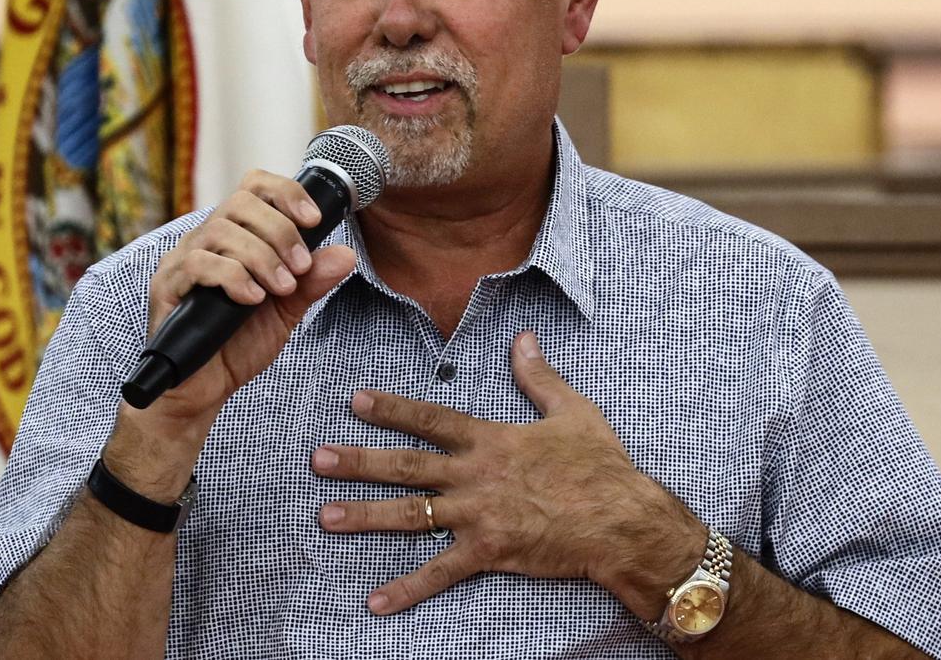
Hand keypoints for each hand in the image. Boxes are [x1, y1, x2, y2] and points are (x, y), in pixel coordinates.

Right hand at [142, 170, 355, 425]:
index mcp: (236, 236)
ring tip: (282, 288)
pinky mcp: (166, 286)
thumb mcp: (287, 309)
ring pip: (221, 231)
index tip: (315, 220)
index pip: (255, 186)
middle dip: (280, 231)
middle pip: (241, 202)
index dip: (286, 193)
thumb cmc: (240, 342)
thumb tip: (346, 254)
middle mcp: (206, 239)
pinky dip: (233, 277)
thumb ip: (313, 281)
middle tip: (300, 266)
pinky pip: (198, 264)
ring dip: (261, 257)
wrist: (206, 389)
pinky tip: (253, 299)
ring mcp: (183, 260)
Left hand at [311, 331, 704, 618]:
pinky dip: (408, 588)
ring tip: (325, 516)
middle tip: (318, 458)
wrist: (621, 519)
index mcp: (492, 439)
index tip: (355, 401)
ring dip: (366, 515)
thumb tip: (523, 339)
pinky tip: (375, 601)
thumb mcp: (571, 410)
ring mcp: (478, 515)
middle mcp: (476, 474)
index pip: (431, 419)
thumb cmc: (599, 464)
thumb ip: (538, 376)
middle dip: (360, 461)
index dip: (392, 409)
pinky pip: (440, 573)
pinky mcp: (489, 553)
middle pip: (407, 465)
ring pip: (412, 515)